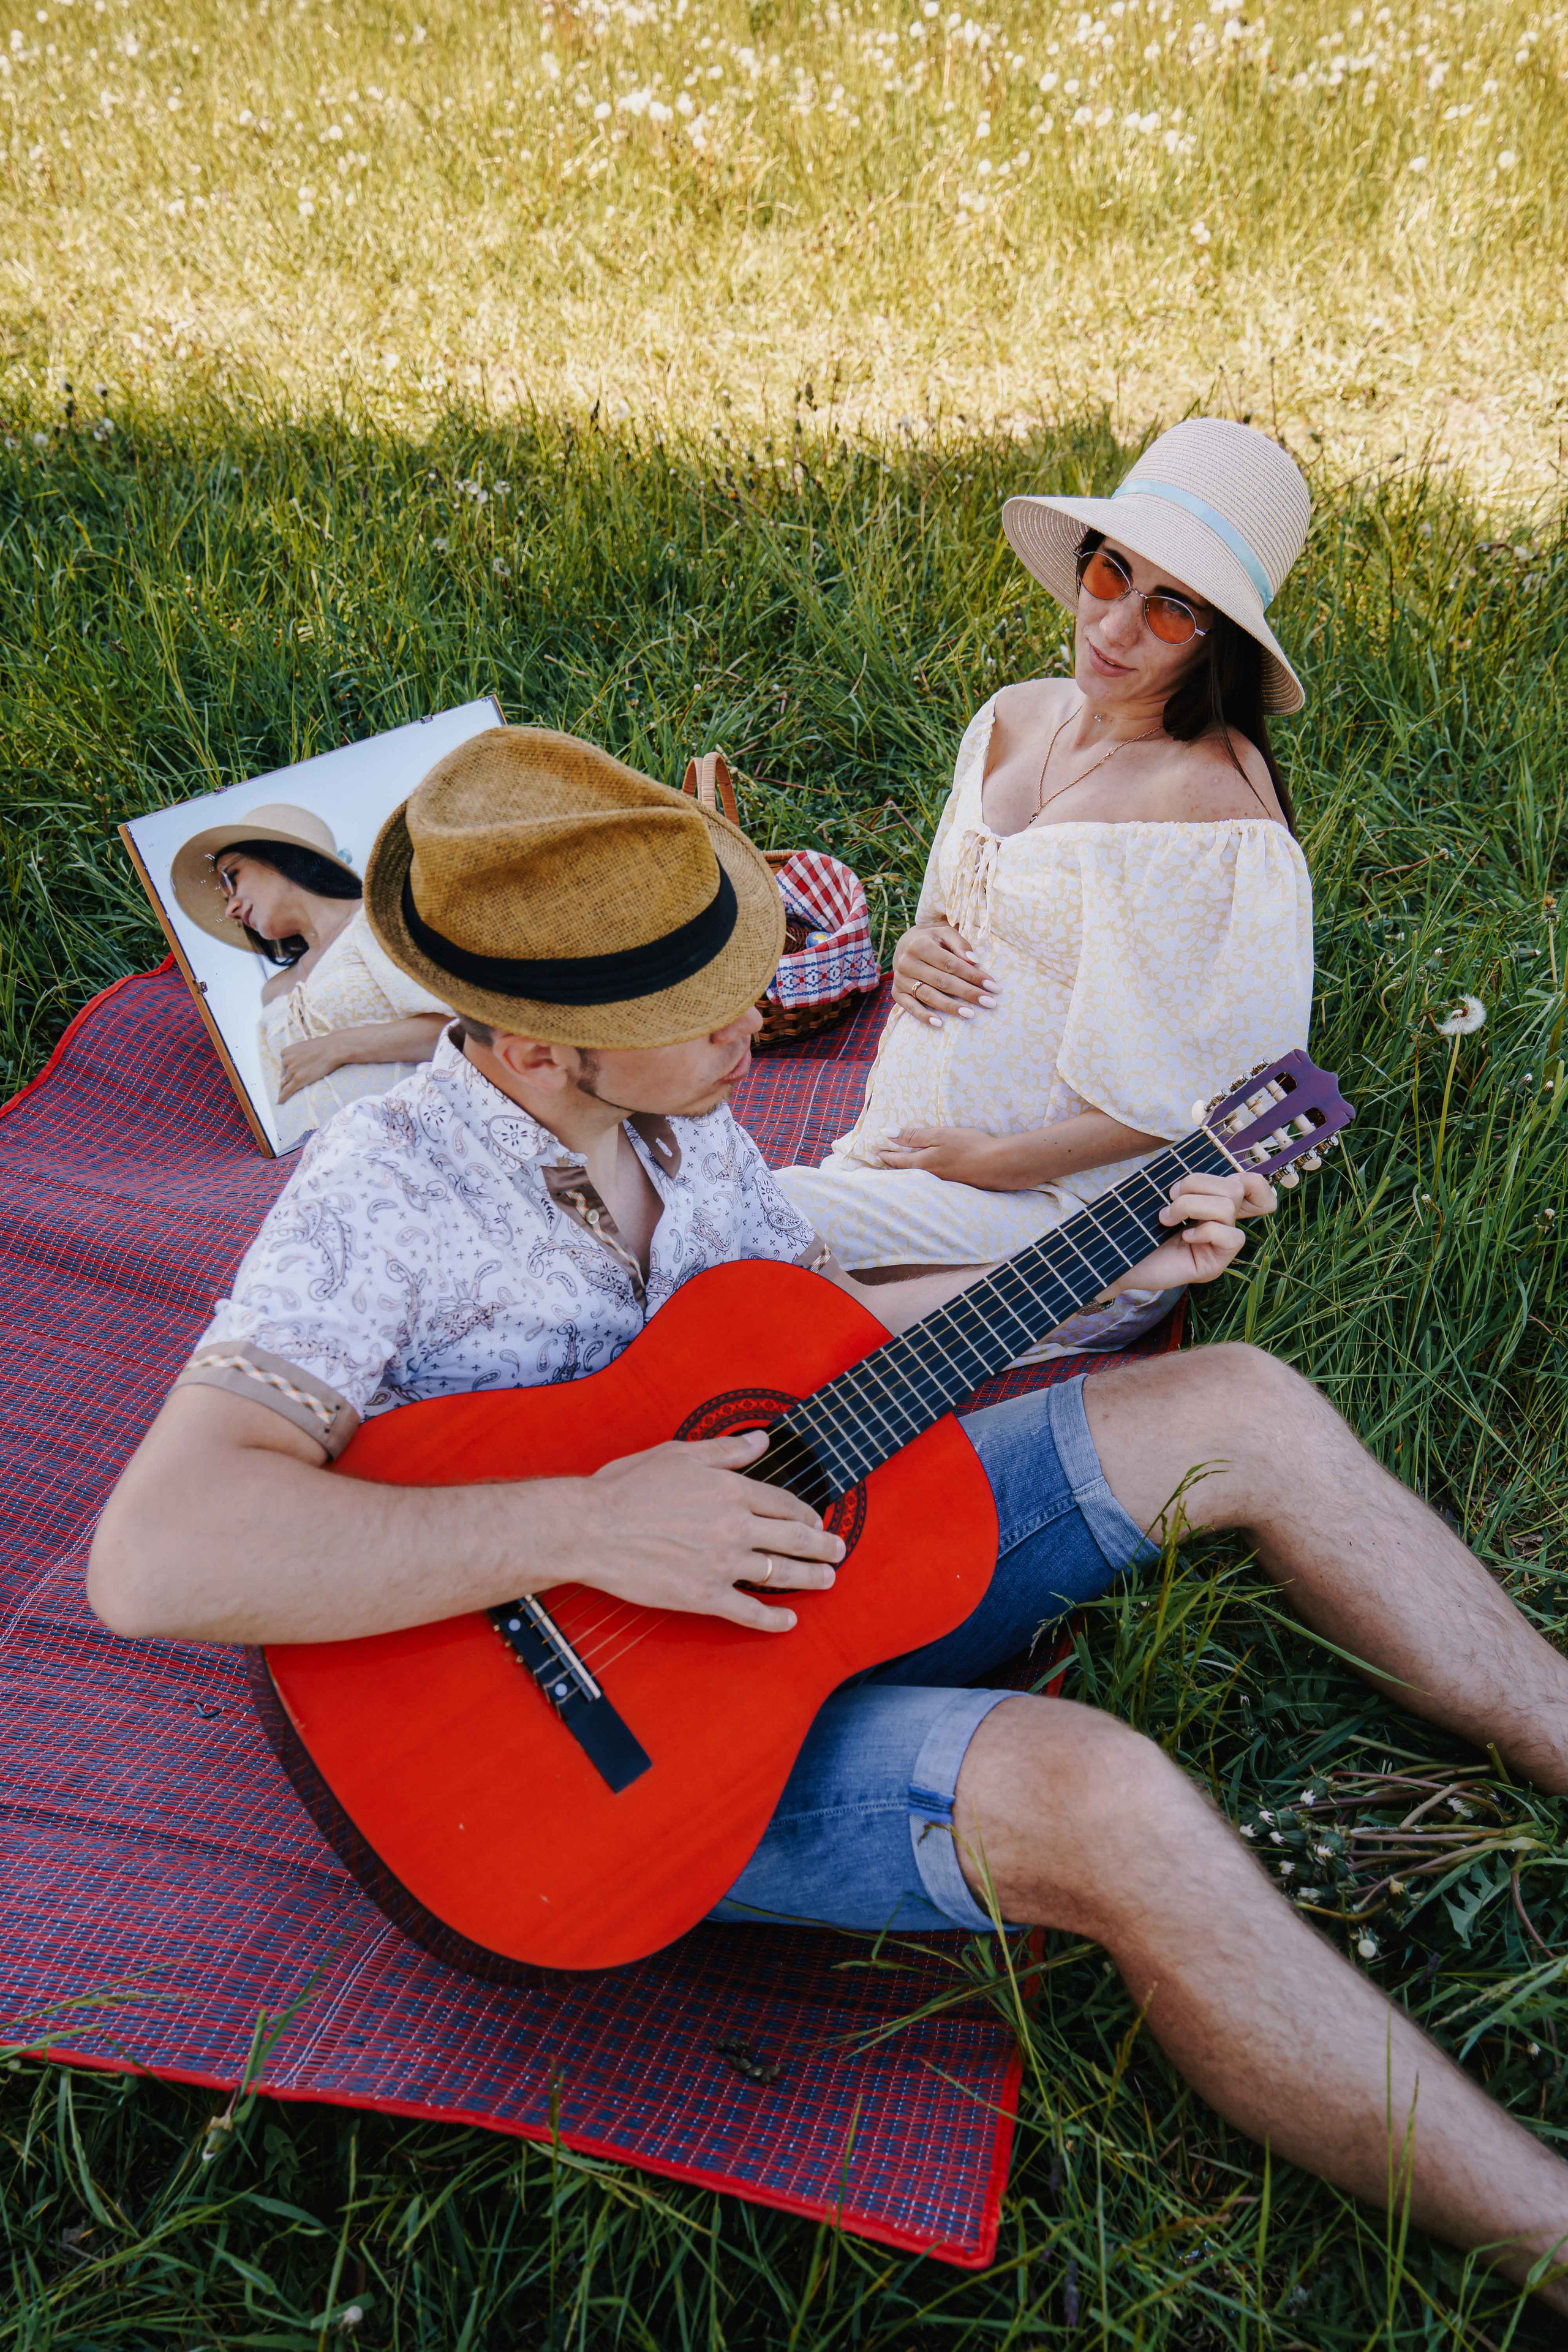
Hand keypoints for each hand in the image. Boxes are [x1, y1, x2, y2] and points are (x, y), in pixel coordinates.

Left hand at [277, 1031, 352, 1101]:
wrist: (333, 1049)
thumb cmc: (323, 1047)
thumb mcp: (304, 1048)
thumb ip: (296, 1056)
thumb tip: (293, 1067)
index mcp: (285, 1052)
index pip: (283, 1067)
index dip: (288, 1073)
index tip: (289, 1079)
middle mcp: (286, 1061)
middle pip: (284, 1076)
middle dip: (289, 1080)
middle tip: (296, 1085)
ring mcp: (292, 1071)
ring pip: (287, 1084)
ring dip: (290, 1087)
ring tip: (294, 1092)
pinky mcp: (298, 1080)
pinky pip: (287, 1091)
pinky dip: (282, 1097)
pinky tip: (279, 1102)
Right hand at [579, 1429, 844, 1632]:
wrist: (592, 1528)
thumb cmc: (628, 1488)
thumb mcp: (680, 1454)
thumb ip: (726, 1450)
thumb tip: (761, 1440)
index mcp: (731, 1490)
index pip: (784, 1504)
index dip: (806, 1513)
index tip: (816, 1519)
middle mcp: (735, 1527)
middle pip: (794, 1539)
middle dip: (823, 1546)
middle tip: (838, 1550)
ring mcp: (722, 1564)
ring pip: (780, 1574)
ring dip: (811, 1578)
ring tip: (827, 1580)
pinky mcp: (704, 1596)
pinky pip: (749, 1612)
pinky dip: (773, 1619)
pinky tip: (789, 1621)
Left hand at [873, 1125, 1020, 1188]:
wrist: (998, 1164)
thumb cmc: (969, 1146)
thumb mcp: (939, 1135)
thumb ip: (913, 1135)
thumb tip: (887, 1133)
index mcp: (923, 1164)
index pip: (897, 1161)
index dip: (885, 1156)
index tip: (875, 1152)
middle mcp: (929, 1177)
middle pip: (905, 1172)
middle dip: (892, 1166)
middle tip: (882, 1162)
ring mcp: (943, 1183)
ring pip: (918, 1178)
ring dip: (907, 1172)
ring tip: (899, 1167)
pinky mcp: (956, 1184)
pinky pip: (932, 1181)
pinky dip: (923, 1175)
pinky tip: (927, 1173)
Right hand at [891, 921, 998, 1025]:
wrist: (905, 943)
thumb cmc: (932, 939)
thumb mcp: (944, 933)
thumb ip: (960, 944)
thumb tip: (974, 961)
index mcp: (920, 945)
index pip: (951, 964)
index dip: (973, 976)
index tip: (992, 986)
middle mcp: (907, 962)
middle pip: (942, 981)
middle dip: (968, 993)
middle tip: (989, 1003)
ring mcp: (900, 979)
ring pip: (928, 995)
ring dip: (950, 1006)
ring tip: (970, 1014)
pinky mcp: (897, 992)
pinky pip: (909, 1007)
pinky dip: (923, 1016)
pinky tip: (939, 1023)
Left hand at [1118, 1170, 1276, 1293]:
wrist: (1115, 1258)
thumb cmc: (1134, 1225)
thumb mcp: (1155, 1193)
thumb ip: (1179, 1179)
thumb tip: (1194, 1162)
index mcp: (1212, 1202)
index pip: (1254, 1185)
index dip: (1248, 1179)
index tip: (1200, 1184)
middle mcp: (1221, 1222)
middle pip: (1236, 1187)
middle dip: (1196, 1184)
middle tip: (1169, 1198)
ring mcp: (1219, 1245)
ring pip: (1228, 1207)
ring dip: (1191, 1205)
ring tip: (1166, 1218)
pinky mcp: (1215, 1265)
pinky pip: (1231, 1237)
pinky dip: (1205, 1232)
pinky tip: (1184, 1237)